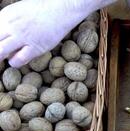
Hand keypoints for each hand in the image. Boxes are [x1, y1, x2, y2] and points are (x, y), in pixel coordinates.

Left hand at [0, 0, 114, 67]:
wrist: (62, 8)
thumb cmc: (44, 8)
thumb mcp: (20, 10)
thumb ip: (9, 21)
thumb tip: (4, 35)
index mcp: (5, 15)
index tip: (2, 42)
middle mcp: (10, 26)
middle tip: (2, 52)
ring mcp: (22, 37)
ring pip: (0, 52)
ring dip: (1, 56)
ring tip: (8, 56)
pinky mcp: (35, 47)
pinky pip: (17, 60)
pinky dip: (15, 62)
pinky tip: (19, 58)